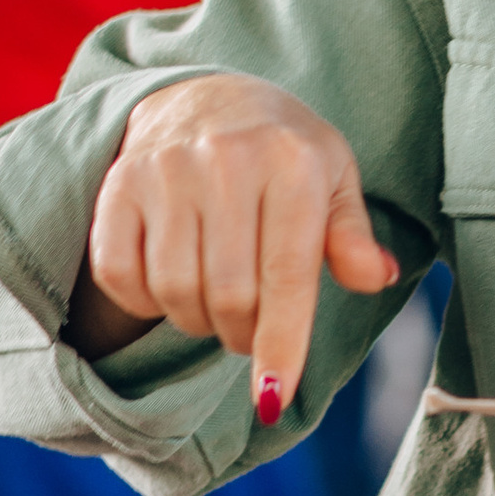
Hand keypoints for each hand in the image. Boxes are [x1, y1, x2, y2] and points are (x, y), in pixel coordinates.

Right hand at [72, 73, 396, 422]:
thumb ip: (351, 234)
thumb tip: (375, 277)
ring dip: (198, 320)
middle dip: (243, 335)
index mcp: (293, 161)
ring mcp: (166, 170)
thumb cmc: (283, 153)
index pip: (287, 273)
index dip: (281, 344)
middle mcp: (227, 160)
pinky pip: (121, 275)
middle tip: (252, 330)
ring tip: (218, 302)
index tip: (273, 398)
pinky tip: (172, 283)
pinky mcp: (118, 185)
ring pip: (175, 291)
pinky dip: (145, 301)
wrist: (207, 97)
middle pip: (229, 294)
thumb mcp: (334, 179)